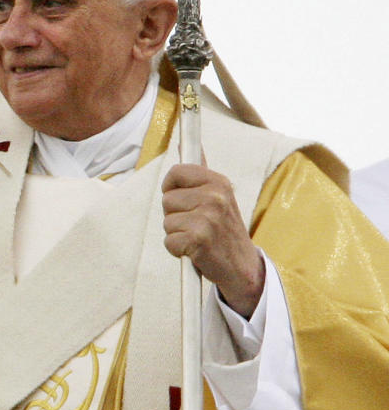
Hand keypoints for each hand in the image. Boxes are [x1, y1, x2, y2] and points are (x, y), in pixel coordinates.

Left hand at [161, 163, 264, 317]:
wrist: (243, 266)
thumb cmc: (223, 229)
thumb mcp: (219, 195)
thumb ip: (200, 171)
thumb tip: (184, 143)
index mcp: (218, 182)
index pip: (175, 172)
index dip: (172, 188)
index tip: (182, 199)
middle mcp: (215, 197)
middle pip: (166, 199)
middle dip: (175, 214)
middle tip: (197, 224)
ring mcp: (207, 218)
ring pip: (166, 222)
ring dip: (177, 233)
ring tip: (198, 237)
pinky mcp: (199, 239)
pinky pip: (169, 242)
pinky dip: (177, 250)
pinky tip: (196, 251)